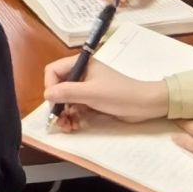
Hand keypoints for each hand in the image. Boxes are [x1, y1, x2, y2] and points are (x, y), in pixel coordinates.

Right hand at [41, 57, 169, 130]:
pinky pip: (76, 107)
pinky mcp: (93, 100)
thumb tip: (47, 94)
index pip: (54, 71)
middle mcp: (82, 74)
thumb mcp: (92, 93)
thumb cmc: (119, 94)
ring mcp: (87, 88)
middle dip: (57, 104)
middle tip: (58, 120)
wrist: (145, 105)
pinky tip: (74, 126)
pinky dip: (73, 117)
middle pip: (58, 87)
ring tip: (67, 127)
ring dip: (64, 113)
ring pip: (66, 100)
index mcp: (81, 64)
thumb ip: (68, 92)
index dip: (50, 86)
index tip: (53, 102)